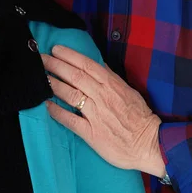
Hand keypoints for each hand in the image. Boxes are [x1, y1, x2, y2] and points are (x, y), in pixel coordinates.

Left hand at [42, 45, 164, 176]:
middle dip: (56, 65)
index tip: (56, 49)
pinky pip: (71, 121)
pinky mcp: (92, 134)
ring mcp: (96, 115)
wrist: (150, 144)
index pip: (87, 65)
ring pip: (71, 95)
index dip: (70, 56)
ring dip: (54, 84)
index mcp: (111, 84)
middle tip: (40, 59)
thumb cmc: (139, 116)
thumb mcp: (128, 90)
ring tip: (41, 77)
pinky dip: (57, 112)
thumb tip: (98, 63)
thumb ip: (111, 77)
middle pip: (75, 76)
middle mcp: (102, 96)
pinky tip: (46, 106)